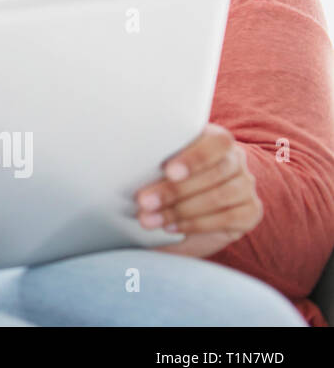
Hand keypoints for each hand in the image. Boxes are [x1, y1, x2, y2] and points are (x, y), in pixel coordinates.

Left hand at [134, 122, 262, 258]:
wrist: (191, 207)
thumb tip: (118, 158)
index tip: (167, 171)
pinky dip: (196, 224)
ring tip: (149, 219)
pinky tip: (171, 227)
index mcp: (215, 139)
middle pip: (214, 173)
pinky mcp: (250, 212)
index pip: (217, 143)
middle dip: (174, 190)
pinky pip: (228, 218)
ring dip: (180, 210)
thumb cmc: (165, 175)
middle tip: (142, 201)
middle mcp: (236, 160)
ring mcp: (246, 186)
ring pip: (220, 196)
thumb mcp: (160, 161)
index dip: (194, 157)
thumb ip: (154, 155)